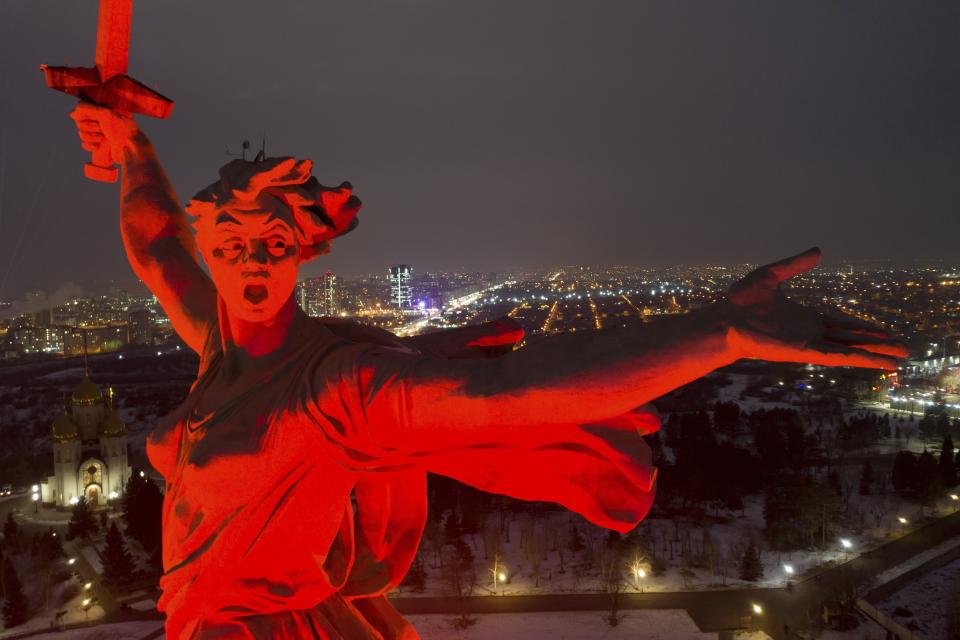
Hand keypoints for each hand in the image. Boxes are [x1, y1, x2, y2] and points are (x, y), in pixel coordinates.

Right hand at [69, 102, 140, 163]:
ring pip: (81, 133)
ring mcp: (99, 133)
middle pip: (79, 122)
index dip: (84, 114)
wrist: (131, 149)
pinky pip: (84, 144)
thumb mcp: (105, 113)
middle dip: (89, 127)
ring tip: (104, 138)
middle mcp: (100, 120)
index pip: (82, 108)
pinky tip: (99, 147)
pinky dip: (90, 146)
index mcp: (103, 109)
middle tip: (102, 129)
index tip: (94, 117)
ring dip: (91, 137)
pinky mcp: (99, 145)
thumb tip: (72, 114)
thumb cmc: (122, 129)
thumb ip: (86, 109)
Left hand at [721, 247, 906, 369]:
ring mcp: (808, 343)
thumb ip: (795, 264)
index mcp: (805, 318)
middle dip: (877, 343)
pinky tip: (877, 362)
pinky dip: (858, 358)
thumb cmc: (740, 301)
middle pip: (851, 338)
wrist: (724, 317)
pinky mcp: (803, 351)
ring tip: (899, 360)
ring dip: (875, 355)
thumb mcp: (772, 275)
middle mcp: (809, 333)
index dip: (863, 328)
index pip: (841, 324)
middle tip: (903, 347)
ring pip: (849, 350)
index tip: (884, 331)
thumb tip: (818, 250)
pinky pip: (836, 356)